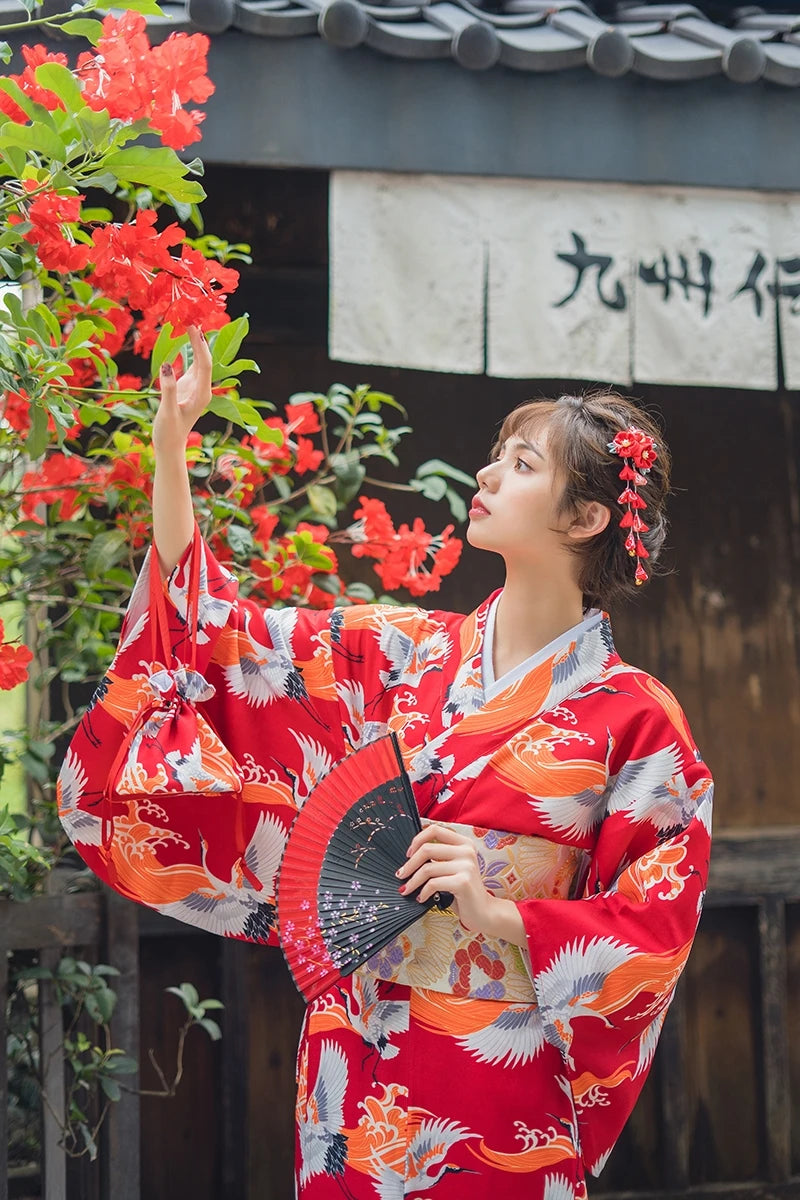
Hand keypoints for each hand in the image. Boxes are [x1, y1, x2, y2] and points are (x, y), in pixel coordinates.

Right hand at [152, 326, 211, 457]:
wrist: (169, 446)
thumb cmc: (169, 432)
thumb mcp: (167, 412)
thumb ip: (168, 389)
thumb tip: (166, 365)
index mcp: (201, 394)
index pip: (204, 364)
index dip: (200, 345)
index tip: (193, 327)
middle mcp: (202, 389)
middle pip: (205, 360)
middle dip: (201, 340)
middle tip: (192, 319)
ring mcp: (195, 388)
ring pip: (199, 361)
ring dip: (196, 344)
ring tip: (190, 324)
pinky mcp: (187, 388)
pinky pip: (191, 366)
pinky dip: (188, 352)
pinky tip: (185, 340)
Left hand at [397, 824, 494, 934]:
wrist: (484, 912)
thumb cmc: (463, 890)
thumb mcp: (453, 867)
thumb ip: (439, 857)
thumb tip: (410, 855)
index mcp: (464, 843)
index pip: (435, 830)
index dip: (417, 840)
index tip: (409, 855)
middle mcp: (467, 851)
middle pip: (427, 849)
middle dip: (409, 864)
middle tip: (401, 875)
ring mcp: (466, 866)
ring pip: (427, 868)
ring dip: (412, 881)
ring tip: (406, 890)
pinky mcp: (463, 882)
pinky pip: (433, 884)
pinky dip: (423, 892)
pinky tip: (421, 898)